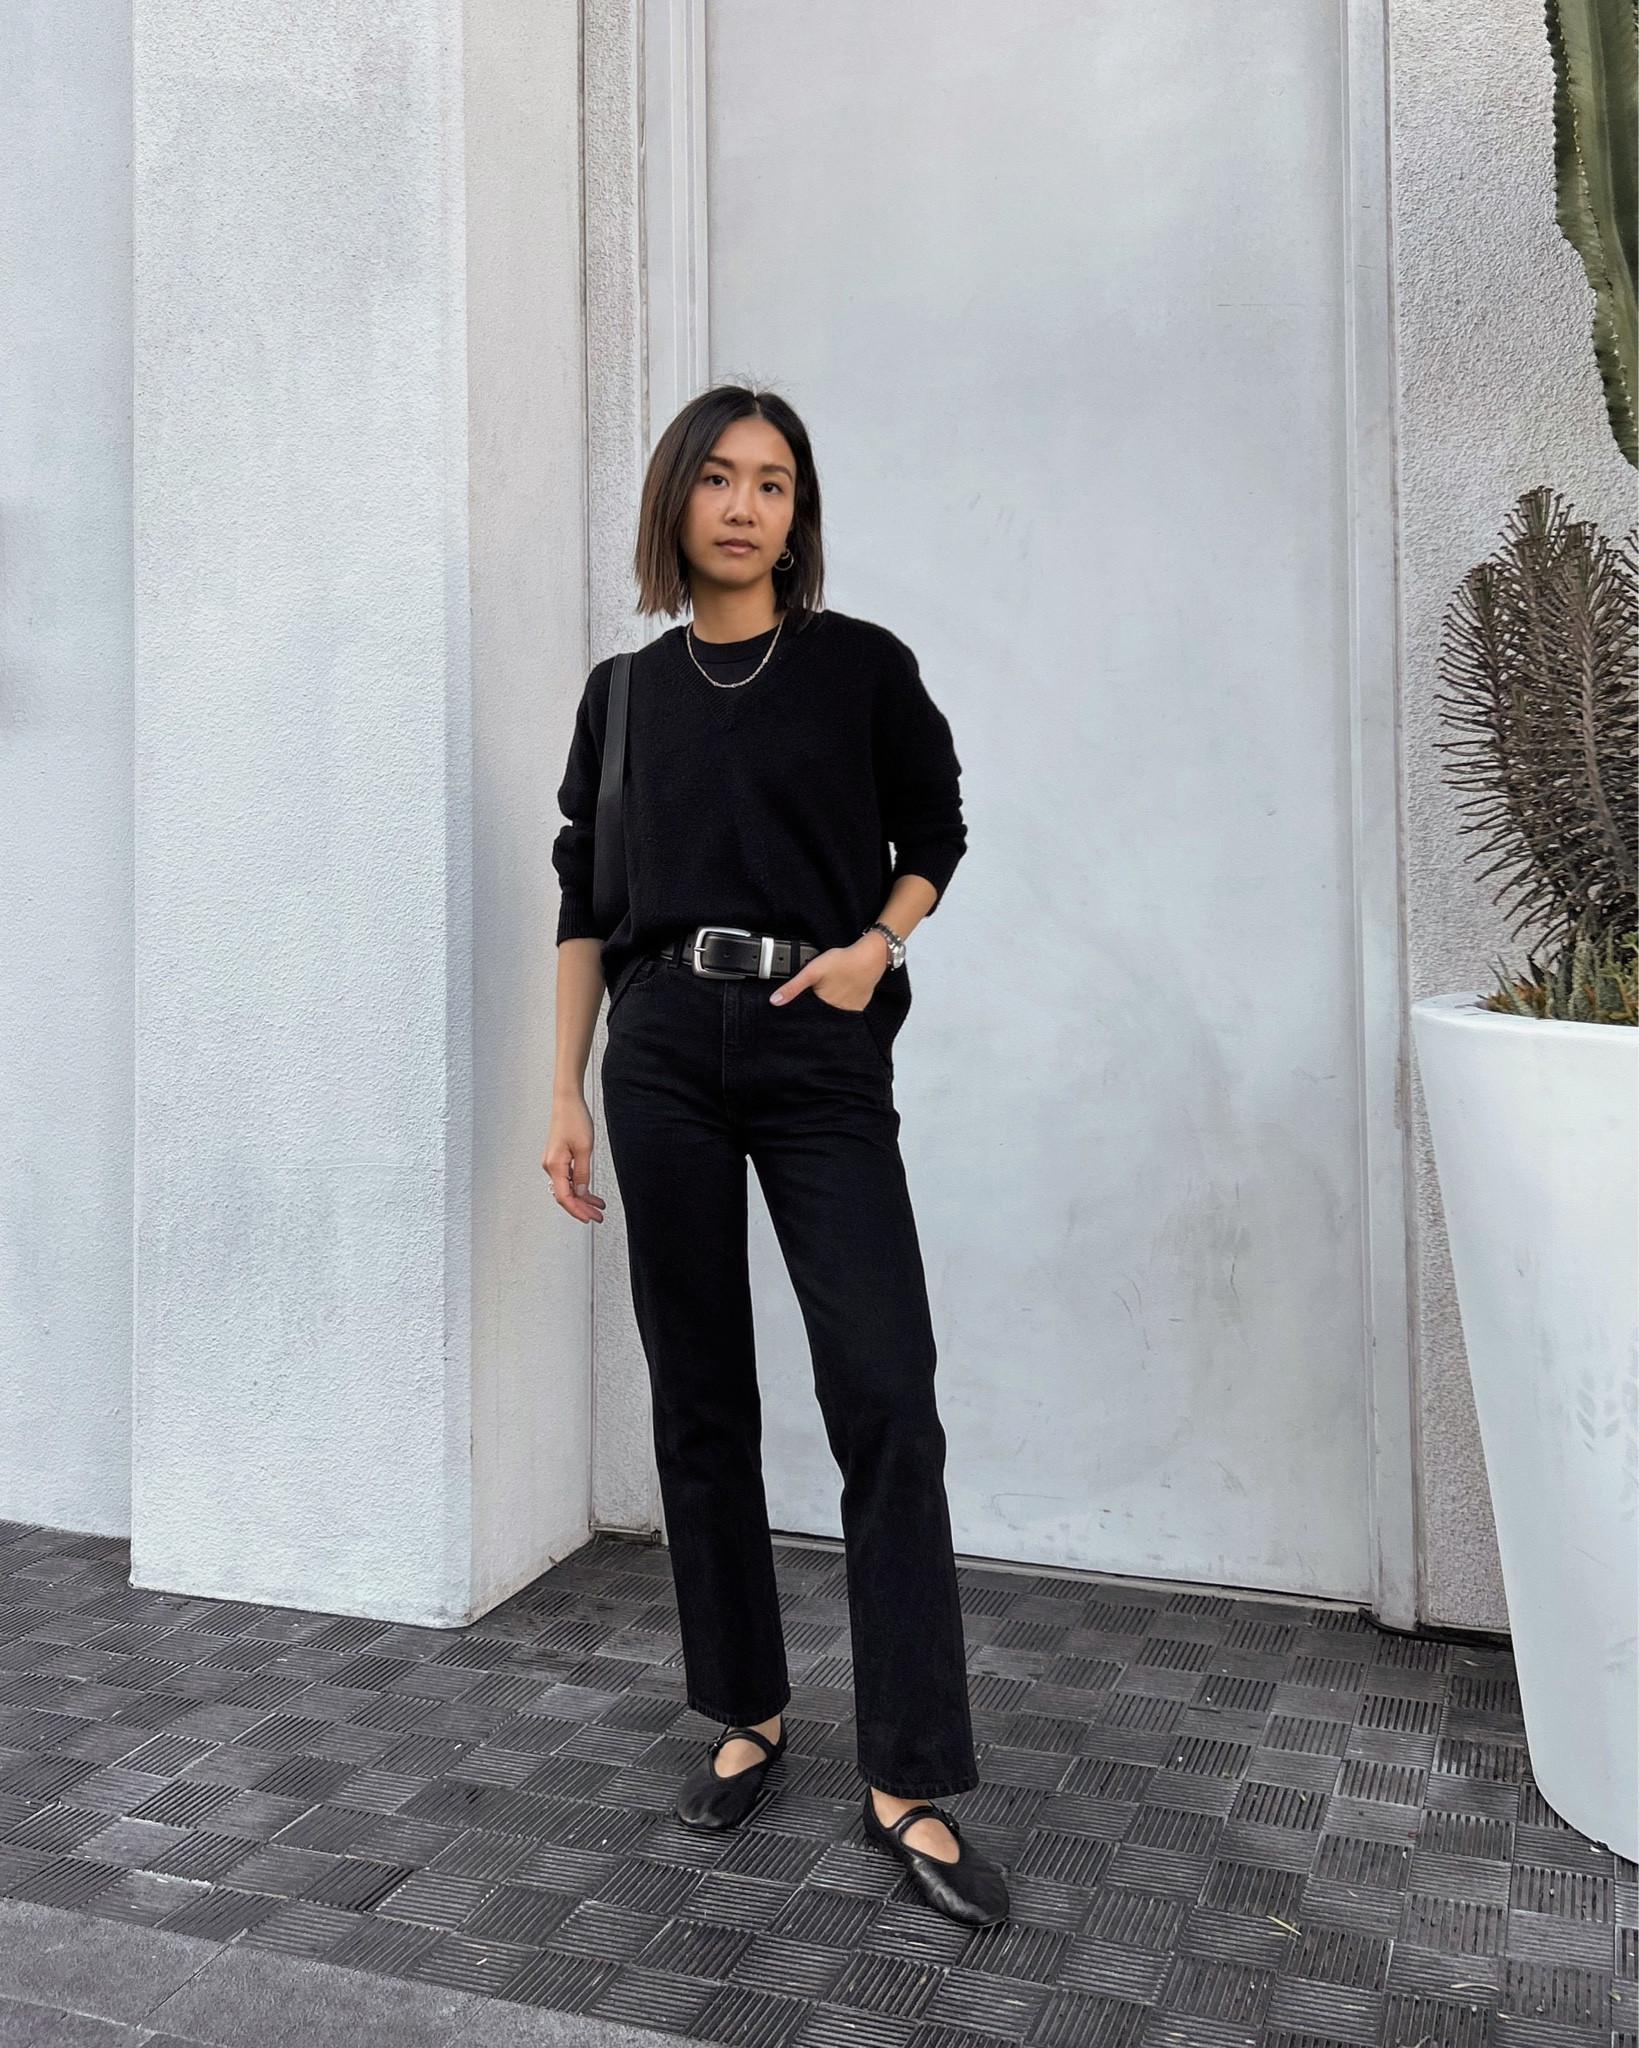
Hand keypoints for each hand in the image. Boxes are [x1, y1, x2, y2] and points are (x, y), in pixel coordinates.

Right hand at [543, 1094, 605, 1222]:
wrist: (567, 1102)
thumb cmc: (574, 1119)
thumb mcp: (584, 1149)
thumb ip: (582, 1173)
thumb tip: (581, 1192)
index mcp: (555, 1165)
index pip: (564, 1197)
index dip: (577, 1210)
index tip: (589, 1218)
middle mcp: (550, 1166)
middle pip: (565, 1195)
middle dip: (581, 1208)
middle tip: (597, 1216)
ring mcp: (553, 1162)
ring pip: (567, 1188)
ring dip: (582, 1198)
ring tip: (597, 1207)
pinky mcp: (558, 1158)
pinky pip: (567, 1178)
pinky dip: (579, 1186)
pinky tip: (590, 1192)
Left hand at [769, 932, 888, 1011]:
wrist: (870, 957)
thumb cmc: (843, 962)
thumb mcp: (812, 971)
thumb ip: (793, 987)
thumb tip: (774, 1001)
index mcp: (824, 1007)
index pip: (807, 1018)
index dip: (800, 1016)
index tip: (795, 1016)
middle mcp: (837, 1013)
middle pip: (820, 1017)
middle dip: (814, 1013)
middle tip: (814, 999)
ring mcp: (850, 1011)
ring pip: (833, 1015)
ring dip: (827, 1010)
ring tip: (827, 995)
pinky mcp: (859, 1006)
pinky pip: (846, 1010)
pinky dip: (840, 1005)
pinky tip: (839, 994)